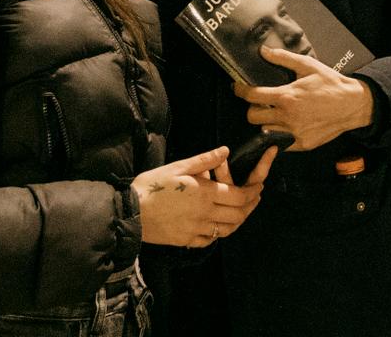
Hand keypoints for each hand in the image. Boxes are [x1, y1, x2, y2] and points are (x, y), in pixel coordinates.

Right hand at [133, 145, 271, 247]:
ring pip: (228, 229)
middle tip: (256, 197)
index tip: (259, 186)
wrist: (131, 212)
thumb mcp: (177, 167)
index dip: (253, 192)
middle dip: (251, 205)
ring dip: (239, 220)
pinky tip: (218, 225)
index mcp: (205, 194)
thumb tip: (225, 151)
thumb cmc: (152, 186)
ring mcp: (197, 230)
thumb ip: (204, 160)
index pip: (239, 196)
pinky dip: (219, 232)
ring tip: (242, 211)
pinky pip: (211, 239)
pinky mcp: (187, 240)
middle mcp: (205, 214)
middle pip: (238, 214)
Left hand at [233, 47, 373, 150]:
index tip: (237, 87)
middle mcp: (288, 117)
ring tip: (274, 112)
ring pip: (265, 131)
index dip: (240, 90)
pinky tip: (286, 123)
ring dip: (266, 121)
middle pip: (253, 117)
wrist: (353, 105)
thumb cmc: (331, 83)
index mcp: (287, 97)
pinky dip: (279, 133)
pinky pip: (281, 142)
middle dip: (252, 108)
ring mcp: (295, 133)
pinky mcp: (302, 144)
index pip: (252, 96)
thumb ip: (283, 58)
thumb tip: (264, 51)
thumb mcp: (308, 66)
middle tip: (259, 101)